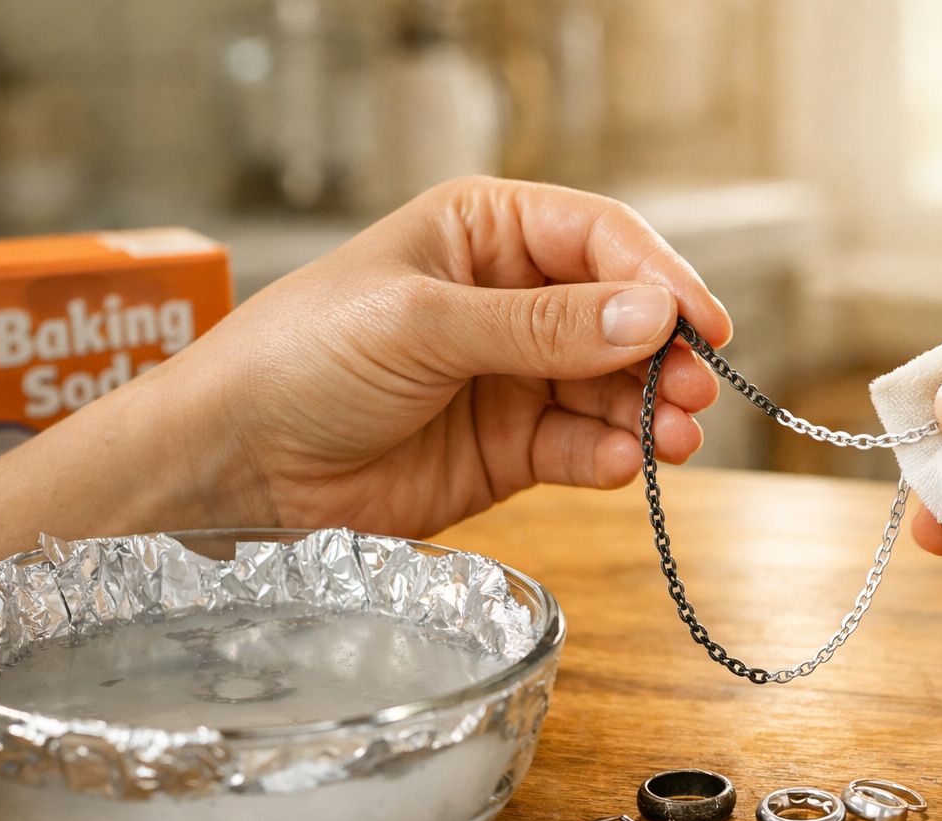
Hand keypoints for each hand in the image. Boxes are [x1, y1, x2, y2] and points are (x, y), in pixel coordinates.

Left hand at [0, 177, 730, 553]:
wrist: (240, 467)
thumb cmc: (302, 360)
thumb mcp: (424, 324)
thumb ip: (541, 326)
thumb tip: (651, 317)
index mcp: (485, 233)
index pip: (599, 239)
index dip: (658, 278)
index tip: (701, 323)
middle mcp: (510, 300)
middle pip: (621, 316)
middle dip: (664, 352)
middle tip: (694, 390)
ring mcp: (515, 377)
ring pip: (613, 386)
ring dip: (650, 410)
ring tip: (675, 437)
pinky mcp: (512, 449)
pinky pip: (583, 446)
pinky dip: (611, 455)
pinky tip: (624, 462)